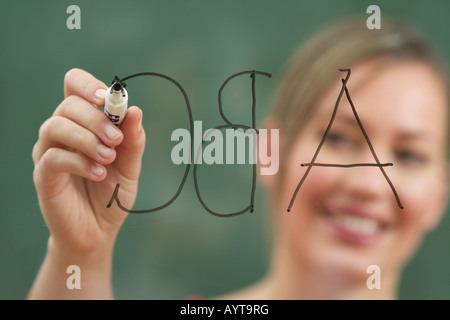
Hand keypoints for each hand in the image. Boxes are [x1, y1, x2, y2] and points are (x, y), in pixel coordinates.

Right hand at [32, 68, 145, 254]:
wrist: (100, 229)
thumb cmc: (112, 192)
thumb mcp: (130, 165)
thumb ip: (133, 139)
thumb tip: (134, 109)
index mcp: (84, 122)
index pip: (74, 85)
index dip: (89, 85)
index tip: (108, 99)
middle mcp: (63, 132)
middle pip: (68, 104)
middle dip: (96, 119)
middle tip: (117, 140)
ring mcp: (49, 152)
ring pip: (56, 126)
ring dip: (87, 138)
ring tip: (108, 158)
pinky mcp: (43, 176)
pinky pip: (53, 157)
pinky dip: (79, 162)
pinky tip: (99, 173)